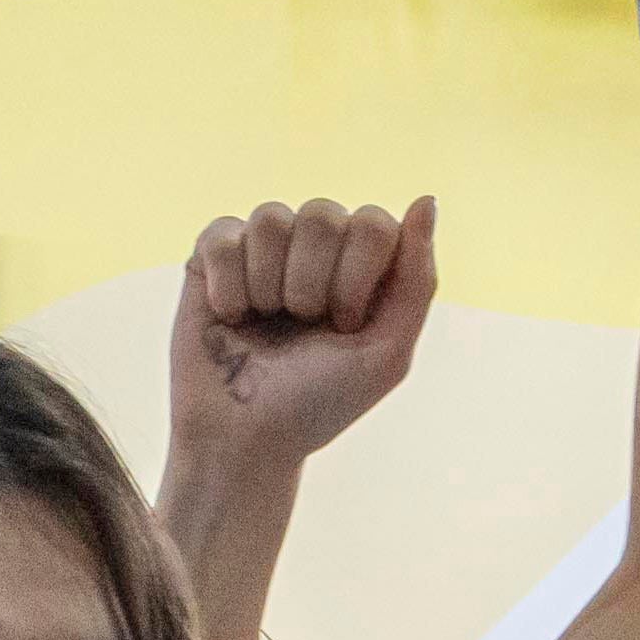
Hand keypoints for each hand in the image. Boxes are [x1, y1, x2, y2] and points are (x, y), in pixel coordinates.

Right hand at [173, 197, 442, 472]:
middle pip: (322, 213)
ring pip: (271, 218)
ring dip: (268, 285)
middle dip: (311, 284)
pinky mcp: (214, 256)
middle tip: (302, 326)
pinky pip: (224, 234)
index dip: (356, 275)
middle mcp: (316, 247)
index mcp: (363, 265)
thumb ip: (417, 279)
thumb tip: (425, 200)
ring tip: (265, 323)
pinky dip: (229, 284)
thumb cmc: (319, 402)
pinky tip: (232, 316)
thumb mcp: (387, 354)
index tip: (345, 325)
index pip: (373, 223)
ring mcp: (265, 248)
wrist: (243, 439)